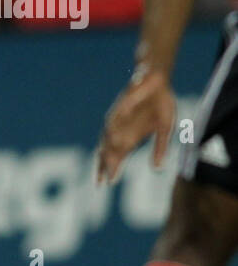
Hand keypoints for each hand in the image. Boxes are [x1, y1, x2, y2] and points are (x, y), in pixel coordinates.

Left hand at [96, 67, 175, 183]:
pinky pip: (117, 115)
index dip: (112, 169)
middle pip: (109, 150)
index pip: (117, 156)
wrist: (157, 81)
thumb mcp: (165, 130)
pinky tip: (113, 135)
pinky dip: (115, 125)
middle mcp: (121, 129)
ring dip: (109, 147)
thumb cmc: (160, 106)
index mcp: (131, 137)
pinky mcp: (122, 103)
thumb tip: (157, 169)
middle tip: (101, 181)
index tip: (107, 184)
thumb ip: (160, 148)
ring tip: (108, 160)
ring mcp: (119, 117)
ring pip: (110, 134)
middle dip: (105, 165)